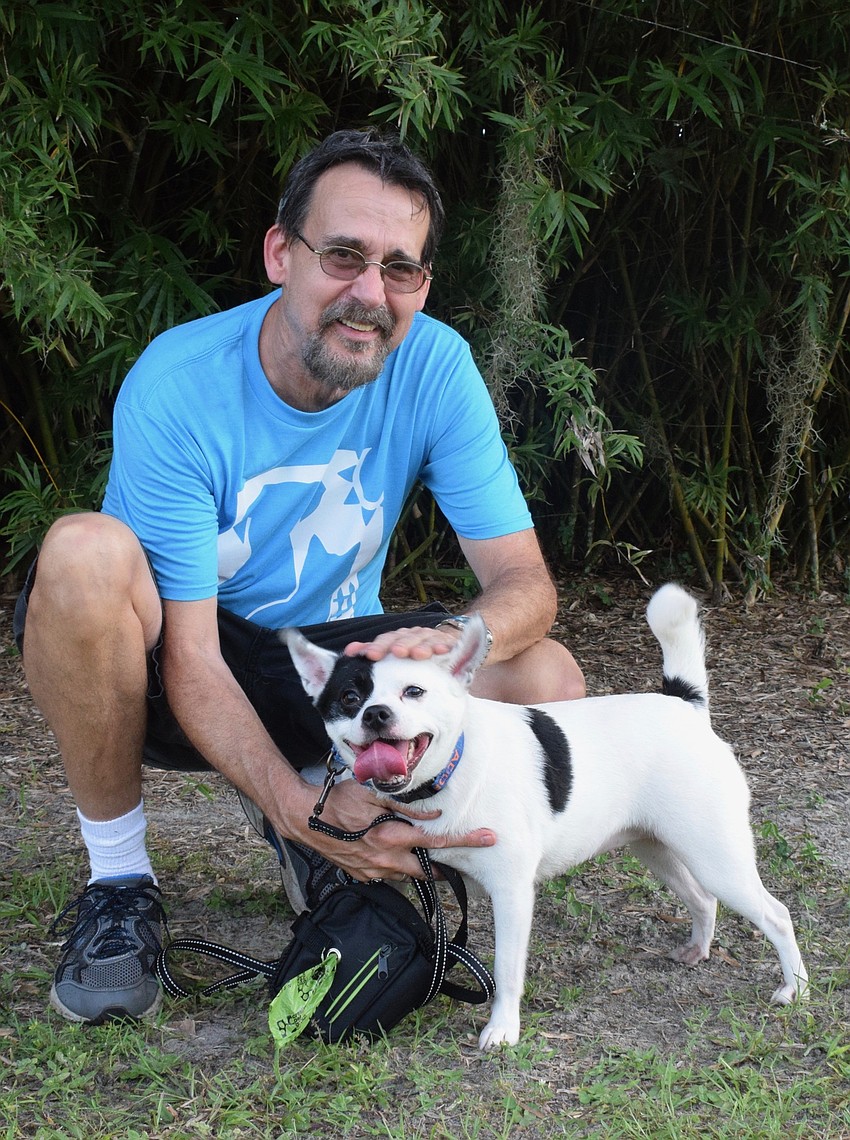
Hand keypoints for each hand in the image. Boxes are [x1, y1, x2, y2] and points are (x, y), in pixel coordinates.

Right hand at [281, 775, 494, 882]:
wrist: (304, 818)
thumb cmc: (337, 801)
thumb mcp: (373, 795)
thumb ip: (406, 806)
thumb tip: (434, 813)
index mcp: (392, 838)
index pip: (437, 843)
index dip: (465, 841)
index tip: (488, 839)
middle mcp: (385, 861)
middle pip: (428, 871)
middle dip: (444, 867)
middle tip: (458, 860)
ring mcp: (373, 872)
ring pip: (407, 874)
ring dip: (418, 864)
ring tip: (421, 851)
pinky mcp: (362, 875)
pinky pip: (388, 874)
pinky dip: (396, 865)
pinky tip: (391, 851)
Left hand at [343, 623, 459, 661]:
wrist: (444, 646)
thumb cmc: (414, 653)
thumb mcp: (393, 654)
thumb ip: (372, 651)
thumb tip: (348, 651)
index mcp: (398, 639)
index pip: (386, 640)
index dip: (378, 646)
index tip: (370, 655)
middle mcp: (413, 636)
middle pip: (404, 639)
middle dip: (400, 645)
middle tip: (396, 653)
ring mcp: (430, 638)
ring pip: (424, 640)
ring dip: (420, 646)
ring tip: (417, 654)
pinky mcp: (448, 642)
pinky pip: (446, 643)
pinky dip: (443, 646)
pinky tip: (441, 651)